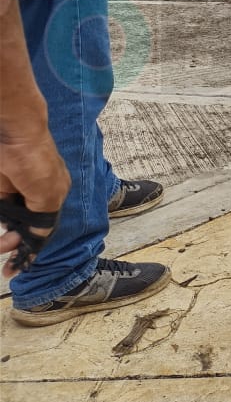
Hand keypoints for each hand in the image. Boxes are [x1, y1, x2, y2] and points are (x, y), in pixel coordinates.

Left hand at [0, 132, 69, 276]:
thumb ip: (43, 219)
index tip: (19, 267)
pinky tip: (0, 235)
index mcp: (53, 197)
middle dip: (14, 245)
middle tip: (4, 257)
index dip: (31, 249)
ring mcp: (13, 192)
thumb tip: (38, 237)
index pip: (43, 229)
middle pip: (23, 228)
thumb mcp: (48, 194)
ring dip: (3, 237)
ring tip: (0, 246)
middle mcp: (33, 196)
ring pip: (7, 221)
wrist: (12, 134)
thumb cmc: (37, 160)